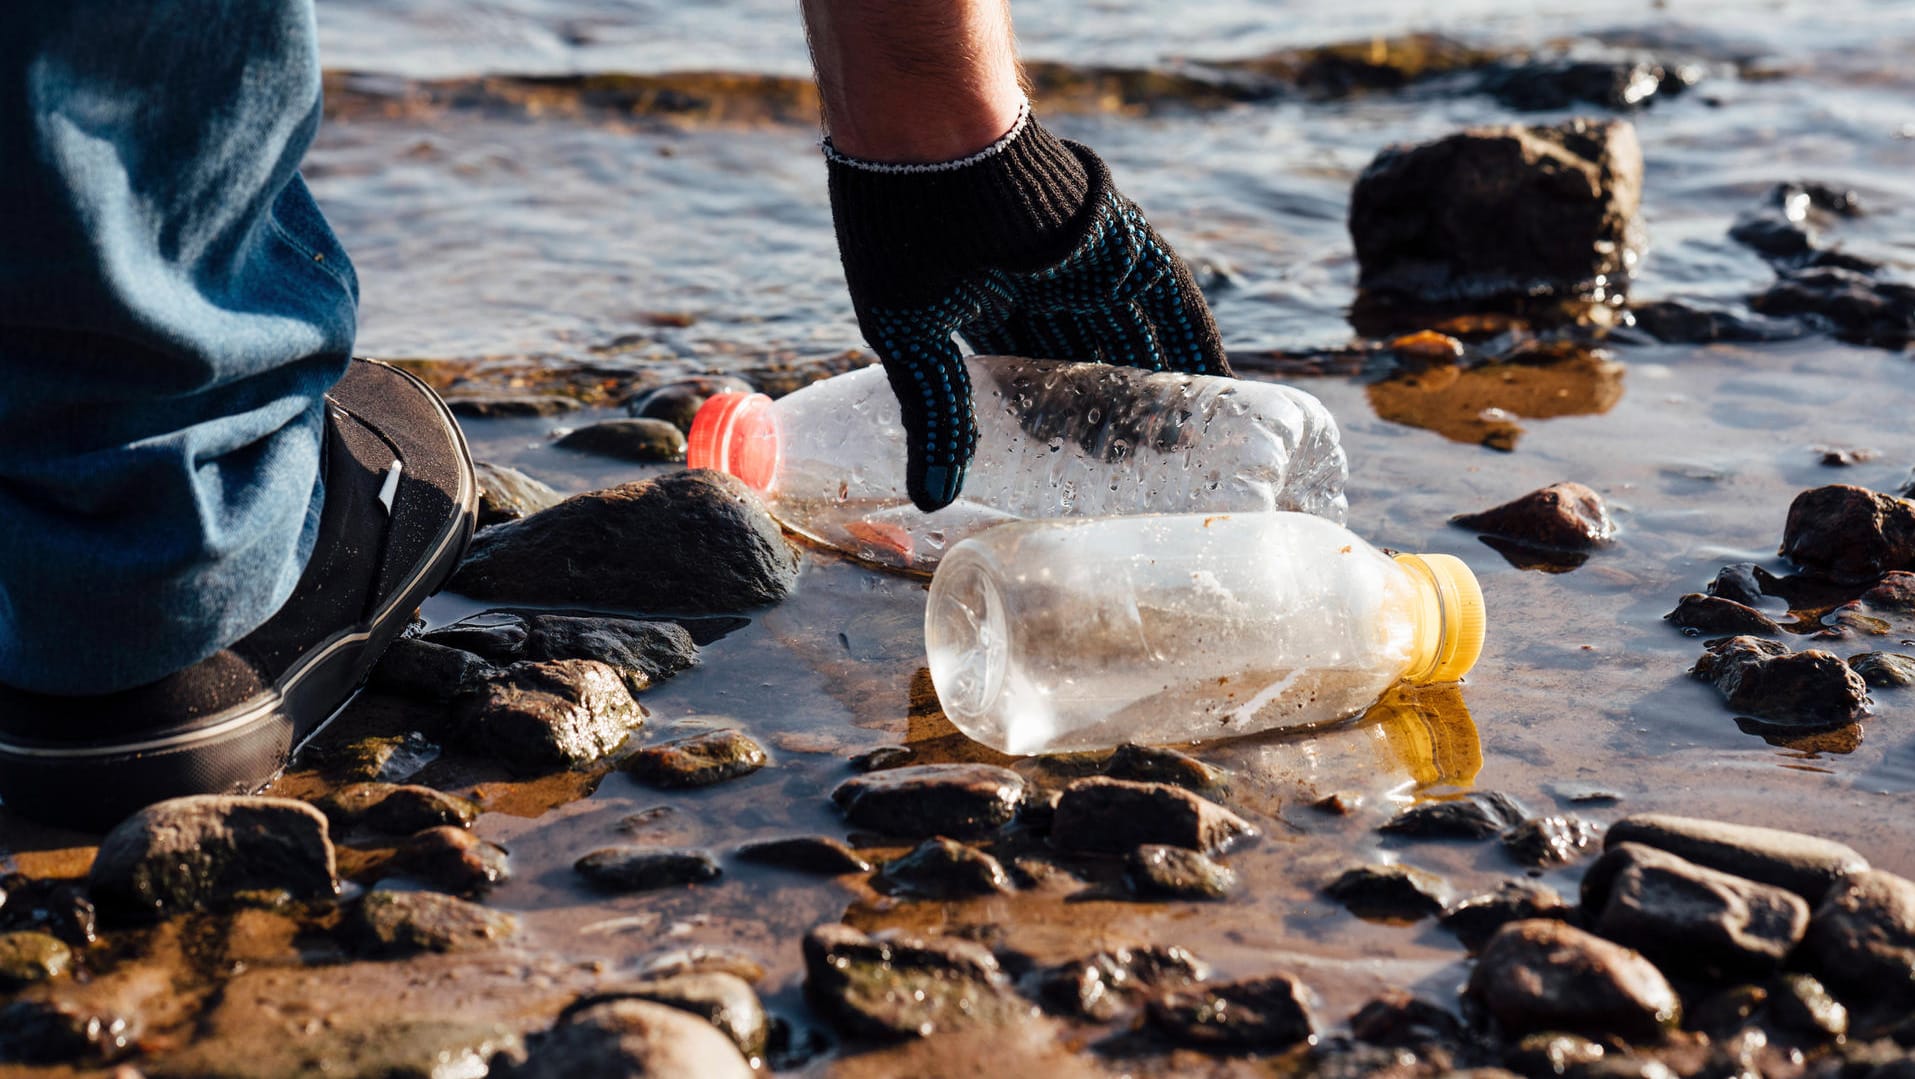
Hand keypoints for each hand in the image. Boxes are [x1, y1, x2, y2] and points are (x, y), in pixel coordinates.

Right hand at [826, 115, 1229, 510]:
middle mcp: (1045, 282)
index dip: (1053, 418)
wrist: (935, 152)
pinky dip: (1194, 342)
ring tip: (1182, 446)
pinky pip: (1174, 301)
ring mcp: (1089, 263)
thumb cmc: (902, 234)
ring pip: (1136, 336)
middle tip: (1133, 471)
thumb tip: (933, 496)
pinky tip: (1216, 385)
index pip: (1033, 370)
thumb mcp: (911, 343)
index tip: (1068, 468)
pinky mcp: (1123, 246)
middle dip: (1111, 413)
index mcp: (989, 299)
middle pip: (1091, 358)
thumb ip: (934, 418)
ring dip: (1159, 388)